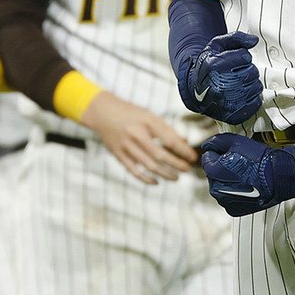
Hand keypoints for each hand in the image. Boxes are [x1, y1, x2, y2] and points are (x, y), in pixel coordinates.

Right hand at [81, 92, 197, 184]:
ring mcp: (126, 146)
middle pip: (160, 155)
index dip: (183, 150)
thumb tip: (184, 143)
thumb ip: (165, 129)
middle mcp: (136, 134)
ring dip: (165, 174)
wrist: (102, 112)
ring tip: (176, 177)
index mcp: (147, 121)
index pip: (169, 140)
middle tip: (187, 169)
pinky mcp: (118, 155)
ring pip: (149, 165)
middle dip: (176, 164)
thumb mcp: (149, 115)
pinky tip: (156, 182)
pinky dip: (146, 179)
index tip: (193, 157)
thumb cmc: (130, 113)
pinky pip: (134, 171)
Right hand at [179, 31, 262, 123]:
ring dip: (251, 83)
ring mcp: (226, 103)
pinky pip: (256, 103)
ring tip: (238, 83)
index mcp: (215, 66)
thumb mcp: (217, 45)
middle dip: (247, 69)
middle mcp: (220, 86)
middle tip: (236, 72)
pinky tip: (241, 94)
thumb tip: (254, 41)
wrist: (195, 90)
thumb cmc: (209, 65)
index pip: (245, 57)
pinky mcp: (233, 115)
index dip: (242, 56)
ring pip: (256, 87)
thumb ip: (236, 37)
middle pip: (252, 72)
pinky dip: (252, 98)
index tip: (232, 60)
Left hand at [200, 133, 294, 215]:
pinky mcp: (234, 210)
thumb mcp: (236, 141)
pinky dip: (235, 192)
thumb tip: (207, 145)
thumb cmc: (259, 159)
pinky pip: (229, 199)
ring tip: (245, 175)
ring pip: (220, 187)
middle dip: (222, 168)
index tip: (231, 153)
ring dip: (227, 180)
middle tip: (240, 164)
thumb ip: (216, 141)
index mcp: (213, 171)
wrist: (279, 176)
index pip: (207, 158)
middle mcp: (216, 189)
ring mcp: (225, 201)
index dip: (218, 153)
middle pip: (213, 174)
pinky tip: (247, 185)